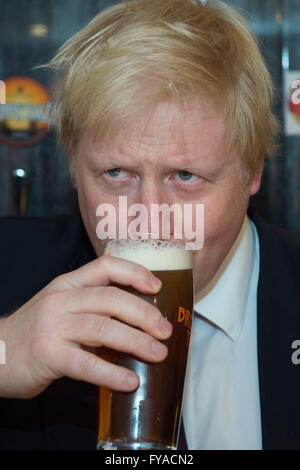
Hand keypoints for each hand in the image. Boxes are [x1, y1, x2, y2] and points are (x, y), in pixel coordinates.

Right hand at [0, 255, 171, 398]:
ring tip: (158, 354)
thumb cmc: (37, 331)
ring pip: (103, 329)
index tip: (157, 287)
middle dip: (145, 314)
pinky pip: (87, 363)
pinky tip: (130, 381)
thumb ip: (93, 305)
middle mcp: (62, 299)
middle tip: (165, 331)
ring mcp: (53, 326)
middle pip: (111, 299)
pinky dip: (112, 373)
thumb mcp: (62, 306)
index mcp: (69, 284)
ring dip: (136, 342)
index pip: (106, 266)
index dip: (135, 273)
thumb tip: (138, 317)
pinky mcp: (47, 355)